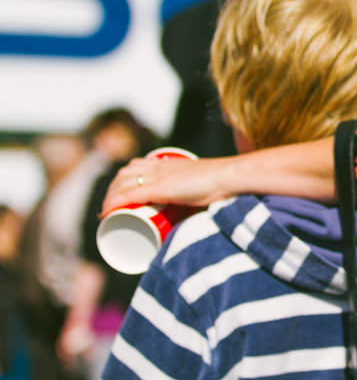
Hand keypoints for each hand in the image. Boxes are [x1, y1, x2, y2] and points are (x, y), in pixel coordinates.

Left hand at [101, 156, 233, 214]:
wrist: (230, 176)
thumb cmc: (225, 184)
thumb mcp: (207, 186)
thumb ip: (202, 195)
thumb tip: (204, 214)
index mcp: (171, 164)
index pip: (138, 164)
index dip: (125, 178)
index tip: (120, 192)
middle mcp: (161, 167)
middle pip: (126, 173)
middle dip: (112, 189)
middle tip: (110, 207)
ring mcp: (159, 178)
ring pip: (123, 183)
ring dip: (109, 197)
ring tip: (107, 213)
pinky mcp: (159, 189)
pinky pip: (128, 195)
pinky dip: (113, 203)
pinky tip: (105, 213)